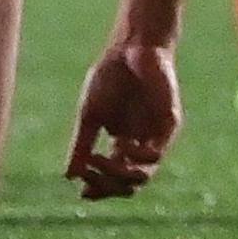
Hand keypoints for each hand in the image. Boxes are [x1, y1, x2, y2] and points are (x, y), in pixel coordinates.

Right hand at [64, 37, 179, 198]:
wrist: (132, 46)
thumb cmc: (110, 77)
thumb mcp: (90, 115)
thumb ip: (82, 145)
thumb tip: (68, 177)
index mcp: (121, 146)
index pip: (113, 181)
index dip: (99, 190)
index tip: (82, 191)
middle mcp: (140, 146)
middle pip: (128, 185)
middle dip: (107, 185)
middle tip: (88, 170)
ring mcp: (156, 136)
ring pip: (143, 176)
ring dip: (119, 175)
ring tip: (100, 159)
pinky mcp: (169, 124)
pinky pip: (156, 154)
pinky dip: (136, 156)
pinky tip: (121, 144)